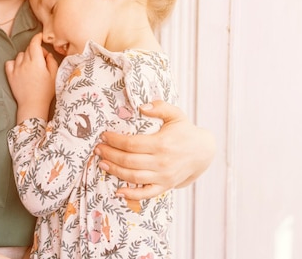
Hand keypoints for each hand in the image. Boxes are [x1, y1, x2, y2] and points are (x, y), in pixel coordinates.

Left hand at [5, 33, 57, 121]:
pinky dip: (14, 63)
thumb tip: (47, 54)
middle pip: (28, 48)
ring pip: (20, 55)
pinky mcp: (10, 76)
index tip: (40, 36)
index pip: (34, 43)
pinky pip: (9, 63)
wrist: (33, 105)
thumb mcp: (54, 76)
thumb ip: (52, 61)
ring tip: (32, 66)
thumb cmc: (46, 92)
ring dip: (26, 56)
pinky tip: (20, 68)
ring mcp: (16, 69)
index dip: (37, 37)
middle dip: (36, 49)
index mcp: (37, 62)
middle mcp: (25, 63)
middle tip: (42, 59)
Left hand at [95, 100, 215, 199]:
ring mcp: (163, 177)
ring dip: (115, 171)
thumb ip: (160, 107)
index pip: (131, 144)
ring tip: (102, 162)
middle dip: (110, 154)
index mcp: (162, 144)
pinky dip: (131, 194)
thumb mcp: (176, 114)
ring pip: (133, 177)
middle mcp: (162, 162)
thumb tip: (142, 107)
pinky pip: (146, 194)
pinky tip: (118, 191)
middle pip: (128, 160)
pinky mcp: (165, 186)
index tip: (104, 135)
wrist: (203, 151)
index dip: (114, 140)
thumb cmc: (185, 131)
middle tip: (98, 148)